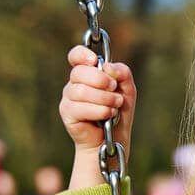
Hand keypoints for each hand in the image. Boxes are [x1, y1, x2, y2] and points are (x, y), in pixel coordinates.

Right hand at [60, 44, 135, 159]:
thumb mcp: (127, 90)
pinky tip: (108, 115)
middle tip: (114, 90)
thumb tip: (108, 66)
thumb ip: (122, 73)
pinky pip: (79, 107)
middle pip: (79, 72)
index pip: (76, 56)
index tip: (95, 61)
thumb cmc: (118, 112)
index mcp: (87, 73)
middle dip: (101, 80)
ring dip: (104, 98)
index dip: (82, 55)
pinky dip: (99, 110)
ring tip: (115, 106)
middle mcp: (74, 83)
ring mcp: (68, 98)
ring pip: (80, 91)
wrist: (112, 140)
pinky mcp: (67, 112)